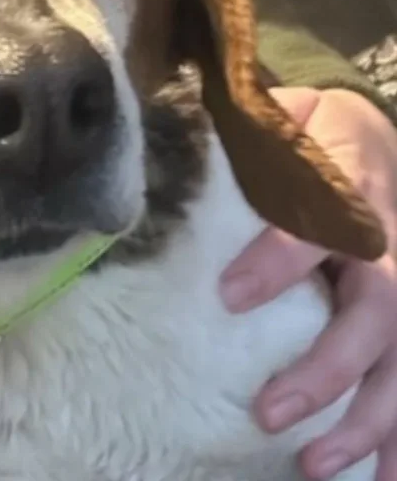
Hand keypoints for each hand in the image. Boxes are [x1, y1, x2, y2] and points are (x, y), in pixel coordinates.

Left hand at [220, 87, 396, 479]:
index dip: (279, 262)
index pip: (317, 230)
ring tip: (315, 464)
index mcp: (350, 192)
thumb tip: (188, 130)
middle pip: (374, 313)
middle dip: (325, 367)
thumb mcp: (289, 118)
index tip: (230, 295)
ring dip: (367, 421)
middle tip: (269, 410)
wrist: (377, 140)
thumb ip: (253, 130)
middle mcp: (388, 247)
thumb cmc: (317, 136)